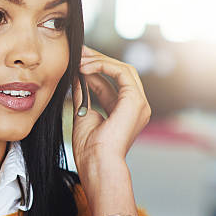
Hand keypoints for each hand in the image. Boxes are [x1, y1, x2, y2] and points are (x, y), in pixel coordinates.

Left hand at [71, 46, 150, 215]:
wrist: (97, 163)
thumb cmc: (90, 149)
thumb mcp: (84, 114)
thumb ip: (83, 95)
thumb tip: (76, 77)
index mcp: (126, 112)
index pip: (111, 83)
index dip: (94, 70)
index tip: (77, 62)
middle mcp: (137, 106)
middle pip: (120, 72)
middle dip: (98, 60)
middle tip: (78, 52)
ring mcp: (140, 103)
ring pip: (123, 69)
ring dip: (99, 61)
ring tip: (79, 60)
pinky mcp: (136, 100)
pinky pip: (121, 72)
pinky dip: (103, 66)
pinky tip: (85, 68)